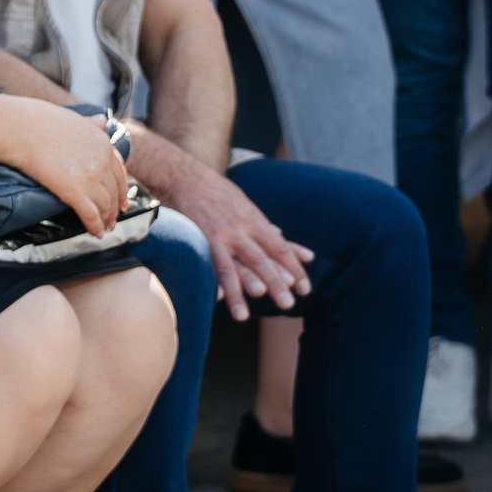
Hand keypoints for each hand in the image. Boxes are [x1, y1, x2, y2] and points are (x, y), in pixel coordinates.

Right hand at [9, 102, 129, 235]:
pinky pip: (90, 214)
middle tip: (112, 221)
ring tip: (103, 229)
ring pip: (105, 205)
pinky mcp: (74, 191)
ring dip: (106, 220)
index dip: (122, 191)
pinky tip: (95, 233)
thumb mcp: (74, 118)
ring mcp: (90, 177)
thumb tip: (102, 121)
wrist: (21, 129)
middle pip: (114, 192)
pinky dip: (94, 226)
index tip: (122, 202)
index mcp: (103, 144)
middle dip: (114, 209)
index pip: (119, 173)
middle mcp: (102, 162)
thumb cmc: (40, 121)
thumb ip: (90, 123)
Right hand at [155, 162, 314, 320]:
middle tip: (288, 306)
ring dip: (242, 291)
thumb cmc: (217, 192)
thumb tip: (285, 237)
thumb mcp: (247, 206)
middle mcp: (241, 230)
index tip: (306, 289)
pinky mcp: (198, 238)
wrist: (185, 175)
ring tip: (245, 316)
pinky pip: (207, 264)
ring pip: (234, 267)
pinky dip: (212, 280)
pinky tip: (216, 298)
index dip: (295, 269)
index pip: (281, 249)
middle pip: (262, 260)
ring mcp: (219, 235)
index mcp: (255, 223)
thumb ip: (266, 226)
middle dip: (276, 284)